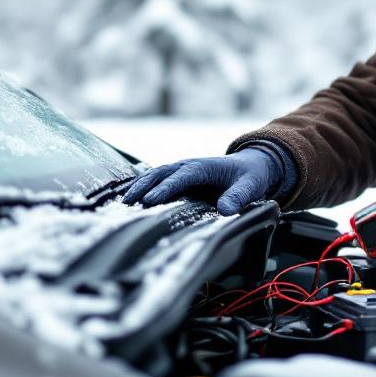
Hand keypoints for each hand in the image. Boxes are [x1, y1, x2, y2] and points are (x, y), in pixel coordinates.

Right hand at [120, 149, 281, 215]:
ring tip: (124, 204)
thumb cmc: (250, 176)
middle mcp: (189, 166)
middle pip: (161, 173)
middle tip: (128, 203)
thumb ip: (238, 197)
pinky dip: (143, 189)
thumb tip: (225, 210)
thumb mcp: (250, 186)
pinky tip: (131, 202)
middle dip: (143, 186)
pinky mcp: (179, 180)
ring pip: (155, 176)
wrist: (251, 165)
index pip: (181, 176)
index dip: (166, 188)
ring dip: (139, 187)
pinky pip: (158, 182)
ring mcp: (182, 172)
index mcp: (203, 166)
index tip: (151, 200)